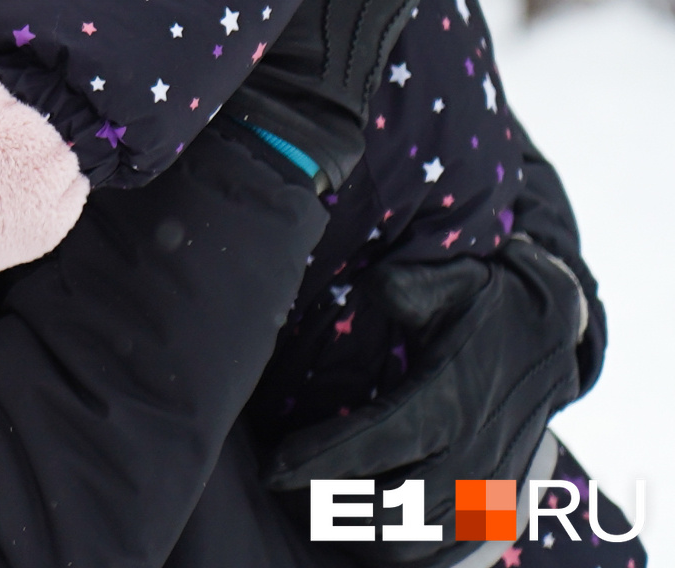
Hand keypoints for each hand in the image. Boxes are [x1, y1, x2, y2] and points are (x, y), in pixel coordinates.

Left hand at [264, 236, 587, 561]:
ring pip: (416, 544)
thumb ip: (412, 286)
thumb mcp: (454, 280)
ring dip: (359, 535)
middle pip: (392, 513)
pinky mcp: (497, 506)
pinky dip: (397, 551)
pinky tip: (357, 528)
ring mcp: (488, 488)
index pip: (375, 443)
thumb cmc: (485, 305)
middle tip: (283, 485)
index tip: (270, 468)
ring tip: (311, 505)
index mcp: (451, 400)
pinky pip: (444, 553)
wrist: (549, 335)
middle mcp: (473, 454)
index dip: (319, 461)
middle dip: (329, 508)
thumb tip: (375, 287)